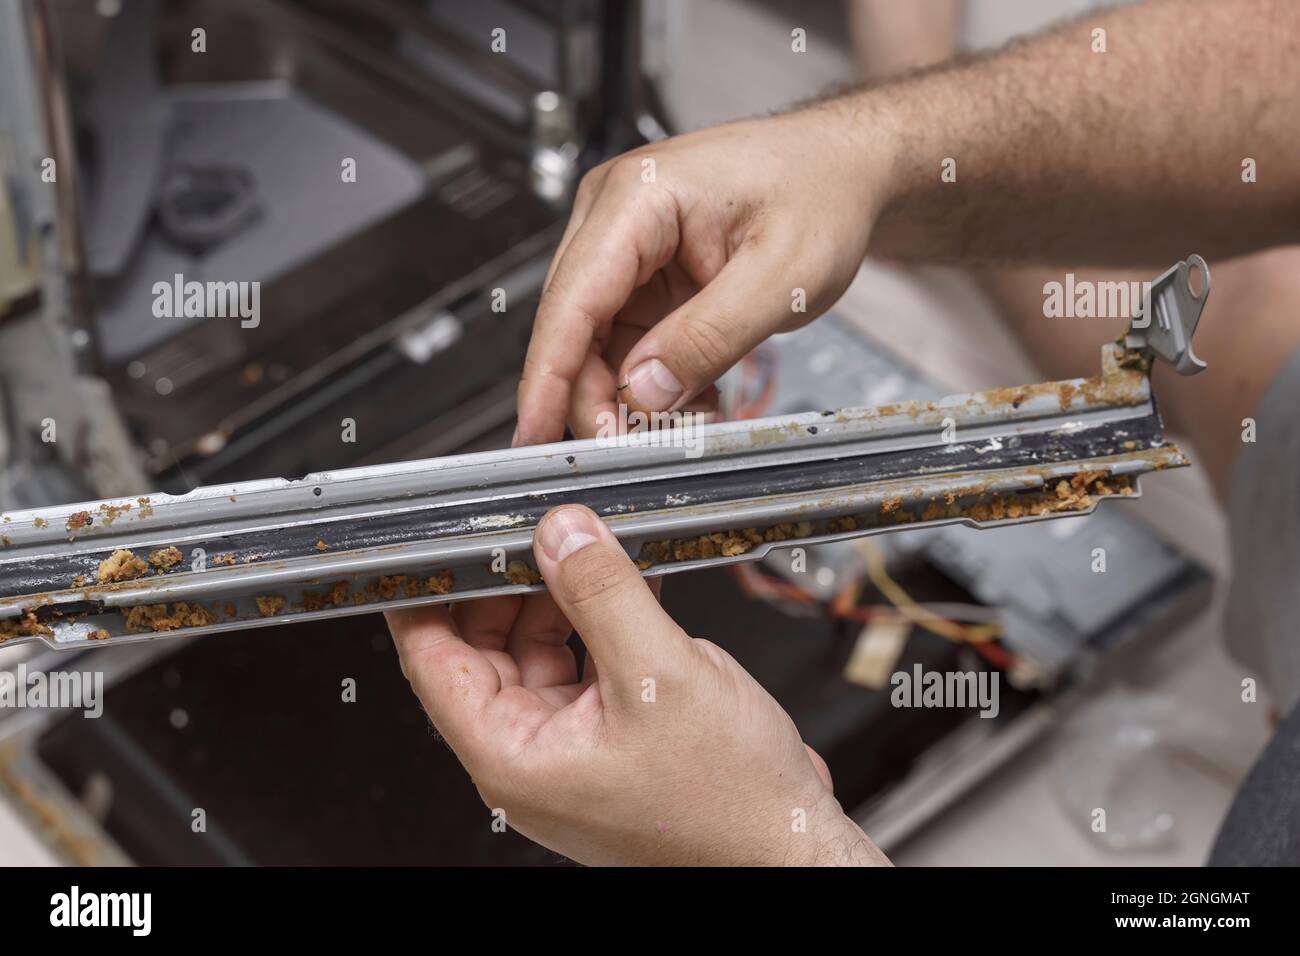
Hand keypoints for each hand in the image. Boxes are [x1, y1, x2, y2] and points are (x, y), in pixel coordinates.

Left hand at [387, 505, 888, 865]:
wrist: (788, 845)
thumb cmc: (728, 803)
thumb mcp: (659, 674)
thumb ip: (602, 594)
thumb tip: (561, 536)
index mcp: (514, 756)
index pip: (432, 662)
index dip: (422, 596)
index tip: (424, 546)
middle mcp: (532, 756)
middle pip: (485, 649)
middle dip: (508, 583)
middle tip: (532, 528)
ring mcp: (572, 749)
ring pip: (538, 652)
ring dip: (560, 598)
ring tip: (587, 549)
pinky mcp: (611, 739)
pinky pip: (584, 666)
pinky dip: (598, 623)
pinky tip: (624, 585)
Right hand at [514, 108, 889, 443]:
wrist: (843, 168)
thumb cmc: (819, 190)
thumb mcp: (781, 276)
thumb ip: (710, 338)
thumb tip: (643, 392)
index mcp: (637, 197)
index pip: (571, 300)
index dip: (547, 376)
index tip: (534, 435)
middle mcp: (614, 218)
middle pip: (573, 329)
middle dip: (598, 398)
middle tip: (637, 449)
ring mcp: (625, 249)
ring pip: (596, 346)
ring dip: (631, 398)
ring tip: (687, 425)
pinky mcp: (643, 276)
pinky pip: (627, 345)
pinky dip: (653, 385)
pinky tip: (692, 404)